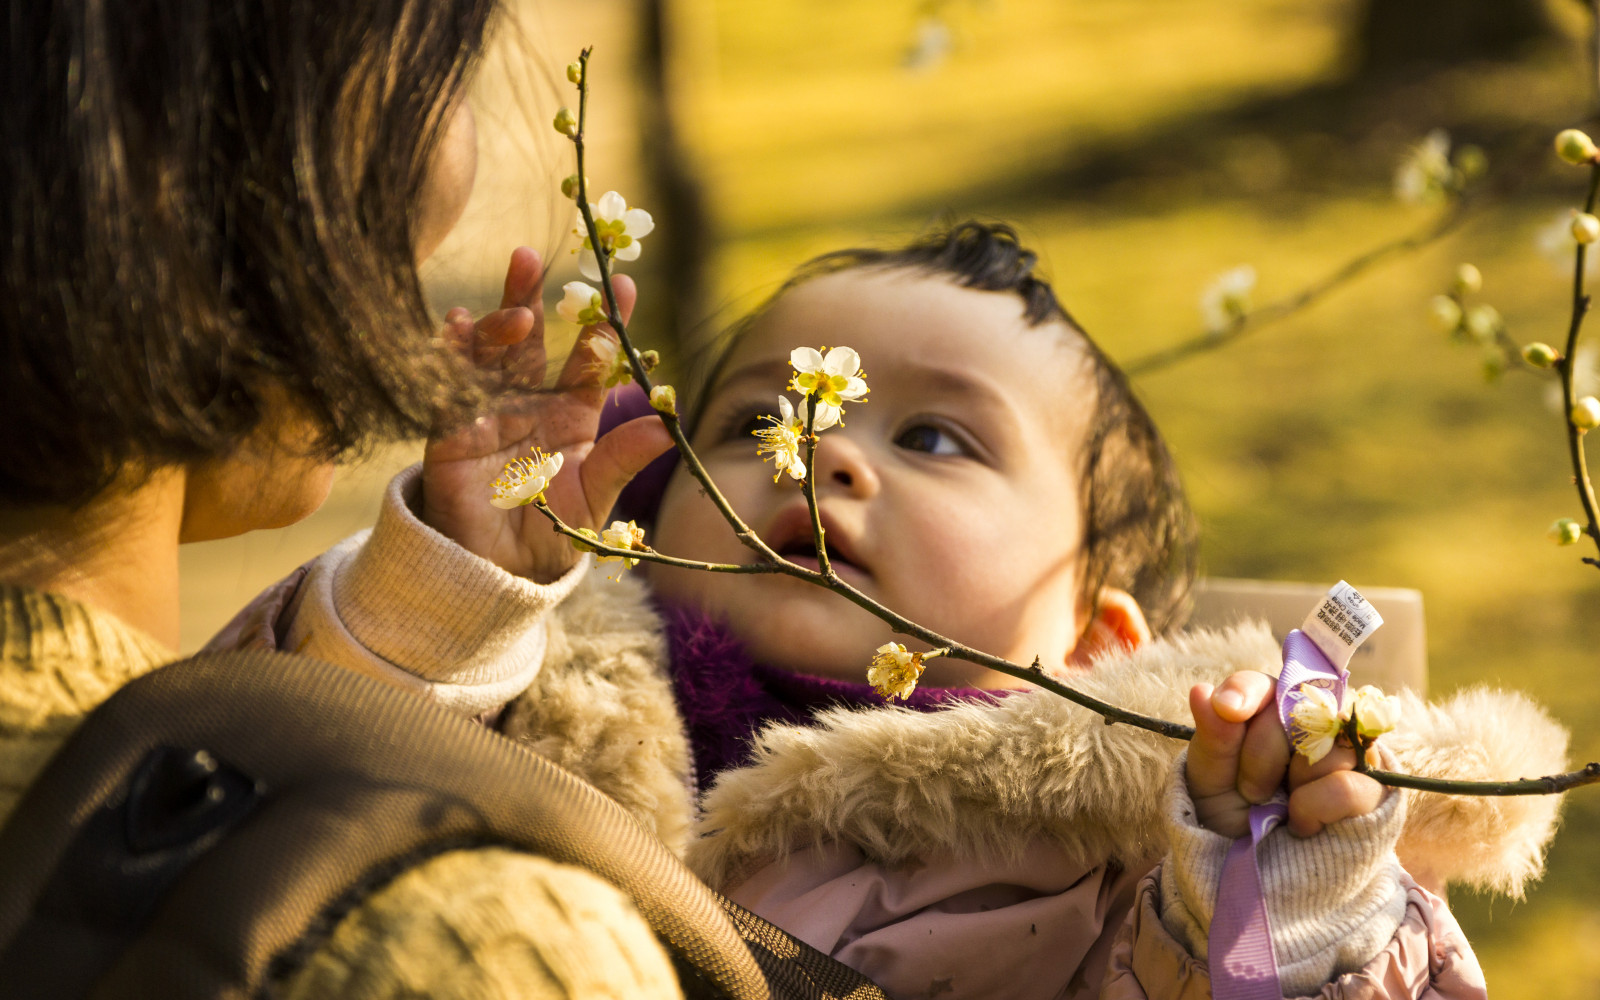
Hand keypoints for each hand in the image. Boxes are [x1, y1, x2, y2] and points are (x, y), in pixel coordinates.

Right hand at [422, 247, 673, 582]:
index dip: (601, 322)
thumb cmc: (553, 533)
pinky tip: (452, 324)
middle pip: (529, 339)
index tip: (621, 285)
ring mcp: (486, 410)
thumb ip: (625, 458)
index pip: (587, 358)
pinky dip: (449, 354)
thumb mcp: (595, 495)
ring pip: (488, 354)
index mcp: (571, 412)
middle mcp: (528, 401)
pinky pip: (447, 386)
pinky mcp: (449, 430)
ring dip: (495, 326)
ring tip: (515, 316)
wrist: (499, 572)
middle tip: (531, 257)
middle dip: (529, 296)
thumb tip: (670, 423)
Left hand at [1186, 671, 1386, 838]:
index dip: (1245, 691)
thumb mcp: (1211, 780)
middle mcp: (1315, 720)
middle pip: (1292, 711)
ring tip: (1281, 804)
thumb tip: (1201, 690)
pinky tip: (1302, 822)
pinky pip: (1345, 786)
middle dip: (1259, 756)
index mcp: (1270, 709)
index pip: (1261, 685)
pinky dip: (1313, 807)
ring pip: (1323, 746)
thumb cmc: (1233, 813)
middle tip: (1251, 790)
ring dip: (1291, 784)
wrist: (1262, 866)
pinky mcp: (1373, 790)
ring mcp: (1348, 753)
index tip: (1227, 709)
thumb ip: (1213, 738)